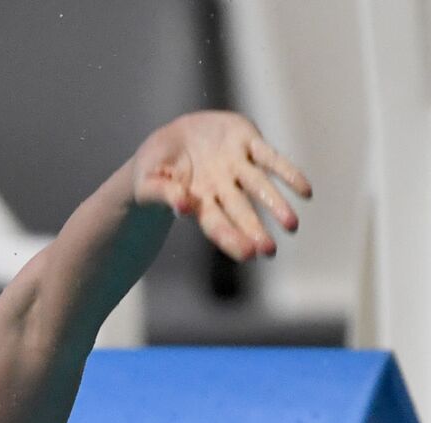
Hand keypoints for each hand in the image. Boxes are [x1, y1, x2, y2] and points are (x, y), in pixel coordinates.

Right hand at [132, 111, 311, 261]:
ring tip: (292, 226)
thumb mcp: (148, 180)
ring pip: (260, 186)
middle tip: (269, 251)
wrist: (171, 138)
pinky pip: (270, 158)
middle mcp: (221, 188)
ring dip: (276, 205)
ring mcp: (236, 166)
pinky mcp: (246, 141)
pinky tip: (305, 192)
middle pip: (241, 212)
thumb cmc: (153, 167)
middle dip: (255, 230)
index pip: (216, 224)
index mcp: (197, 201)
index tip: (248, 253)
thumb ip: (163, 193)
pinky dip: (288, 173)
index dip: (231, 238)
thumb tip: (183, 207)